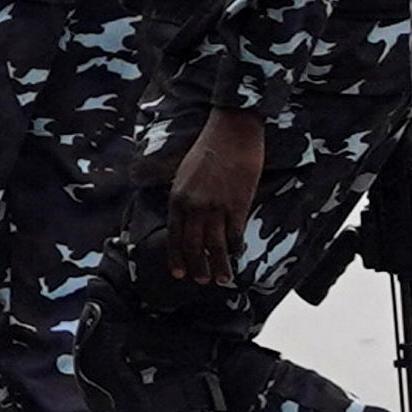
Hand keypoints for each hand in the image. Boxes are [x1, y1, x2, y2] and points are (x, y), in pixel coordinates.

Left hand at [163, 108, 265, 287]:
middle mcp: (194, 207)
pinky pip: (234, 235)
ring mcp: (216, 208)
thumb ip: (184, 197)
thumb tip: (188, 219)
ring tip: (223, 278)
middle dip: (198, 267)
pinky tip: (237, 254)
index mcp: (177, 198)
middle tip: (202, 281)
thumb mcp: (185, 172)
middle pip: (193, 246)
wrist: (232, 130)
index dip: (177, 257)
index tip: (179, 273)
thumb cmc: (209, 147)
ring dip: (219, 266)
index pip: (174, 236)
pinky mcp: (238, 205)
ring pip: (215, 247)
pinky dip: (235, 248)